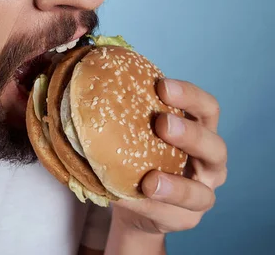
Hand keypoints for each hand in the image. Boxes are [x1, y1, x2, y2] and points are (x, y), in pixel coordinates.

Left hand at [111, 78, 227, 234]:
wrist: (132, 198)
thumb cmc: (137, 153)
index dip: (190, 96)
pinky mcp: (186, 219)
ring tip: (151, 181)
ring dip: (176, 186)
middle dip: (190, 135)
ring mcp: (202, 194)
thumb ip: (127, 112)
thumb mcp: (135, 130)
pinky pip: (171, 216)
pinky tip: (127, 199)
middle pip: (215, 147)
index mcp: (200, 131)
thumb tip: (86, 83)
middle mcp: (210, 162)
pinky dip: (148, 207)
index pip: (208, 109)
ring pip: (202, 194)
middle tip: (163, 123)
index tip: (162, 86)